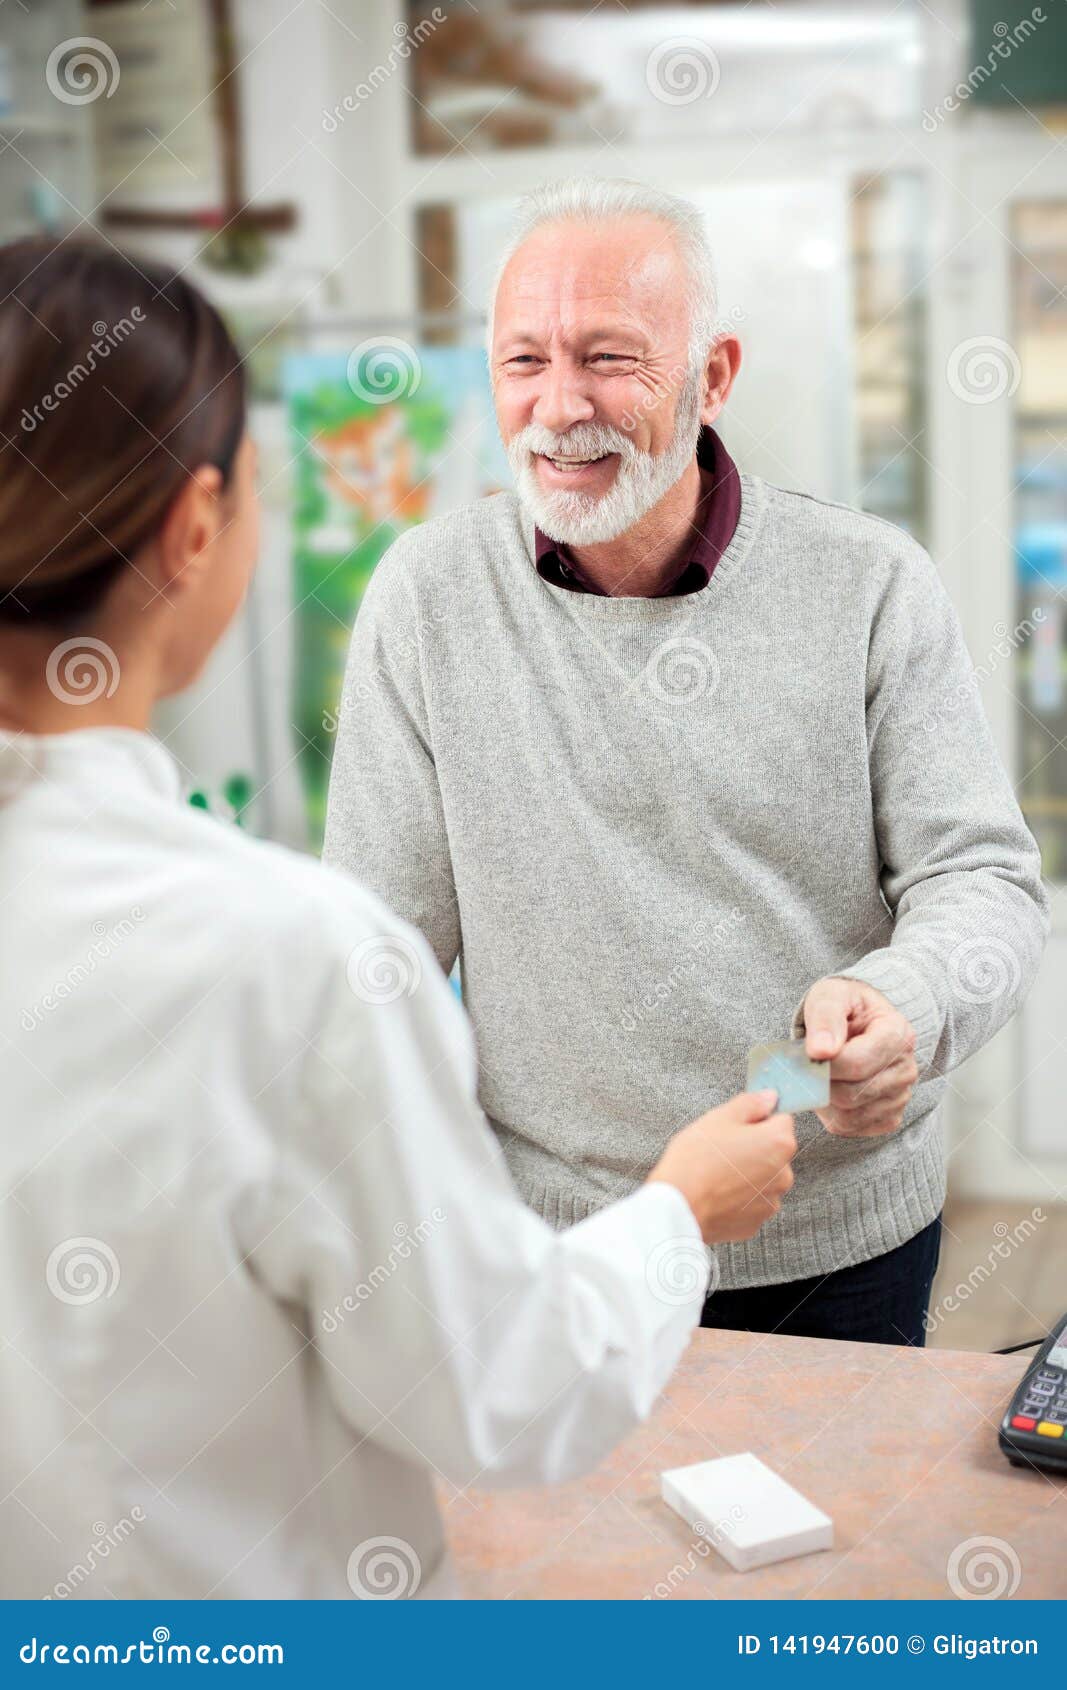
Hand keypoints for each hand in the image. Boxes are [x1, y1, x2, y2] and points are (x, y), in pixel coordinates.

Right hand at [647, 1090, 796, 1243]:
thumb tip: (770, 1097)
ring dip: (747, 1173)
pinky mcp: (756, 1222)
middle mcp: (784, 1174)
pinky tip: (717, 1192)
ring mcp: (771, 1201)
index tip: (737, 1125)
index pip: (781, 1119)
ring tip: (716, 1173)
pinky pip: (751, 1201)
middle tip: (722, 1149)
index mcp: (779, 1143)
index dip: (757, 1118)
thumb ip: (751, 1104)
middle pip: (774, 1151)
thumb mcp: (720, 1118)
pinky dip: (739, 1196)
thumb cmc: (696, 1159)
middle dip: (754, 1147)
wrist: (678, 1207)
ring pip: (763, 1177)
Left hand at [801, 976, 917, 1137]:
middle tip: (806, 1065)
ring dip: (822, 1099)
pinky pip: (850, 1127)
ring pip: (849, 1115)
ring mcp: (901, 1097)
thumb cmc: (845, 1007)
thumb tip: (821, 1051)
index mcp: (898, 1034)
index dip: (824, 1063)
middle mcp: (906, 1069)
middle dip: (820, 1082)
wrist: (858, 1022)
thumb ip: (826, 1017)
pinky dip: (830, 1113)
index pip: (857, 1063)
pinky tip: (830, 1089)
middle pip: (852, 1093)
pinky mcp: (888, 1118)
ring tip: (819, 1074)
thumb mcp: (831, 995)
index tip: (807, 1053)